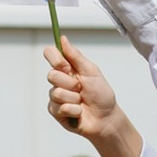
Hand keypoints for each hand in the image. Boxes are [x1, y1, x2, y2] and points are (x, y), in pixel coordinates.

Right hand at [44, 38, 142, 156]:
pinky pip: (59, 107)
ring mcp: (56, 96)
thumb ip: (75, 56)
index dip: (55, 59)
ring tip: (82, 102)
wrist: (106, 118)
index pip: (50, 54)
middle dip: (70, 83)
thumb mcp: (91, 71)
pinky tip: (79, 112)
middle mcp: (59, 81)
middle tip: (81, 88)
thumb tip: (62, 38)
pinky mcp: (56, 111)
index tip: (66, 66)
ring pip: (57, 93)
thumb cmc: (101, 95)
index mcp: (67, 68)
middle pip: (51, 75)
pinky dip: (74, 110)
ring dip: (74, 98)